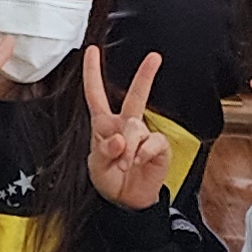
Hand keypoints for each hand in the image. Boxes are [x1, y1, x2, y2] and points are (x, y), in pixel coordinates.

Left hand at [80, 49, 169, 209]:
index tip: (92, 50)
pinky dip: (143, 154)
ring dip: (128, 149)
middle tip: (154, 57)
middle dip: (145, 75)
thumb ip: (104, 152)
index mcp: (104, 124)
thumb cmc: (109, 179)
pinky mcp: (159, 146)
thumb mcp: (96, 167)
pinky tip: (139, 163)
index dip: (93, 72)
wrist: (127, 201)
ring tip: (124, 165)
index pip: (96, 94)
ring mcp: (143, 134)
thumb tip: (120, 140)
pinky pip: (152, 143)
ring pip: (136, 128)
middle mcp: (125, 124)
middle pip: (135, 96)